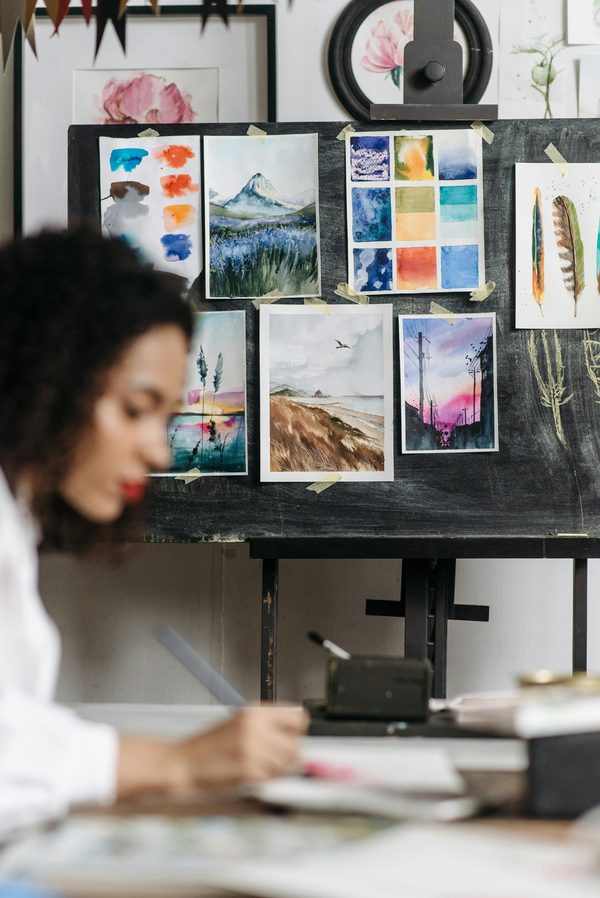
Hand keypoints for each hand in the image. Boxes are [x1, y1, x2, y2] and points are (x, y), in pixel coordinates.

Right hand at [177, 705, 308, 788]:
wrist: (184, 762)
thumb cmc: (209, 746)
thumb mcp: (239, 723)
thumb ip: (267, 726)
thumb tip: (295, 735)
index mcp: (254, 712)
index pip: (298, 717)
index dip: (295, 730)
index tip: (290, 737)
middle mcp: (256, 727)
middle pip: (295, 744)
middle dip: (288, 755)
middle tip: (272, 758)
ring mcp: (253, 749)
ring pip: (287, 764)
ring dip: (278, 769)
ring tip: (259, 767)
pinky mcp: (249, 771)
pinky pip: (272, 778)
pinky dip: (265, 780)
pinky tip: (250, 774)